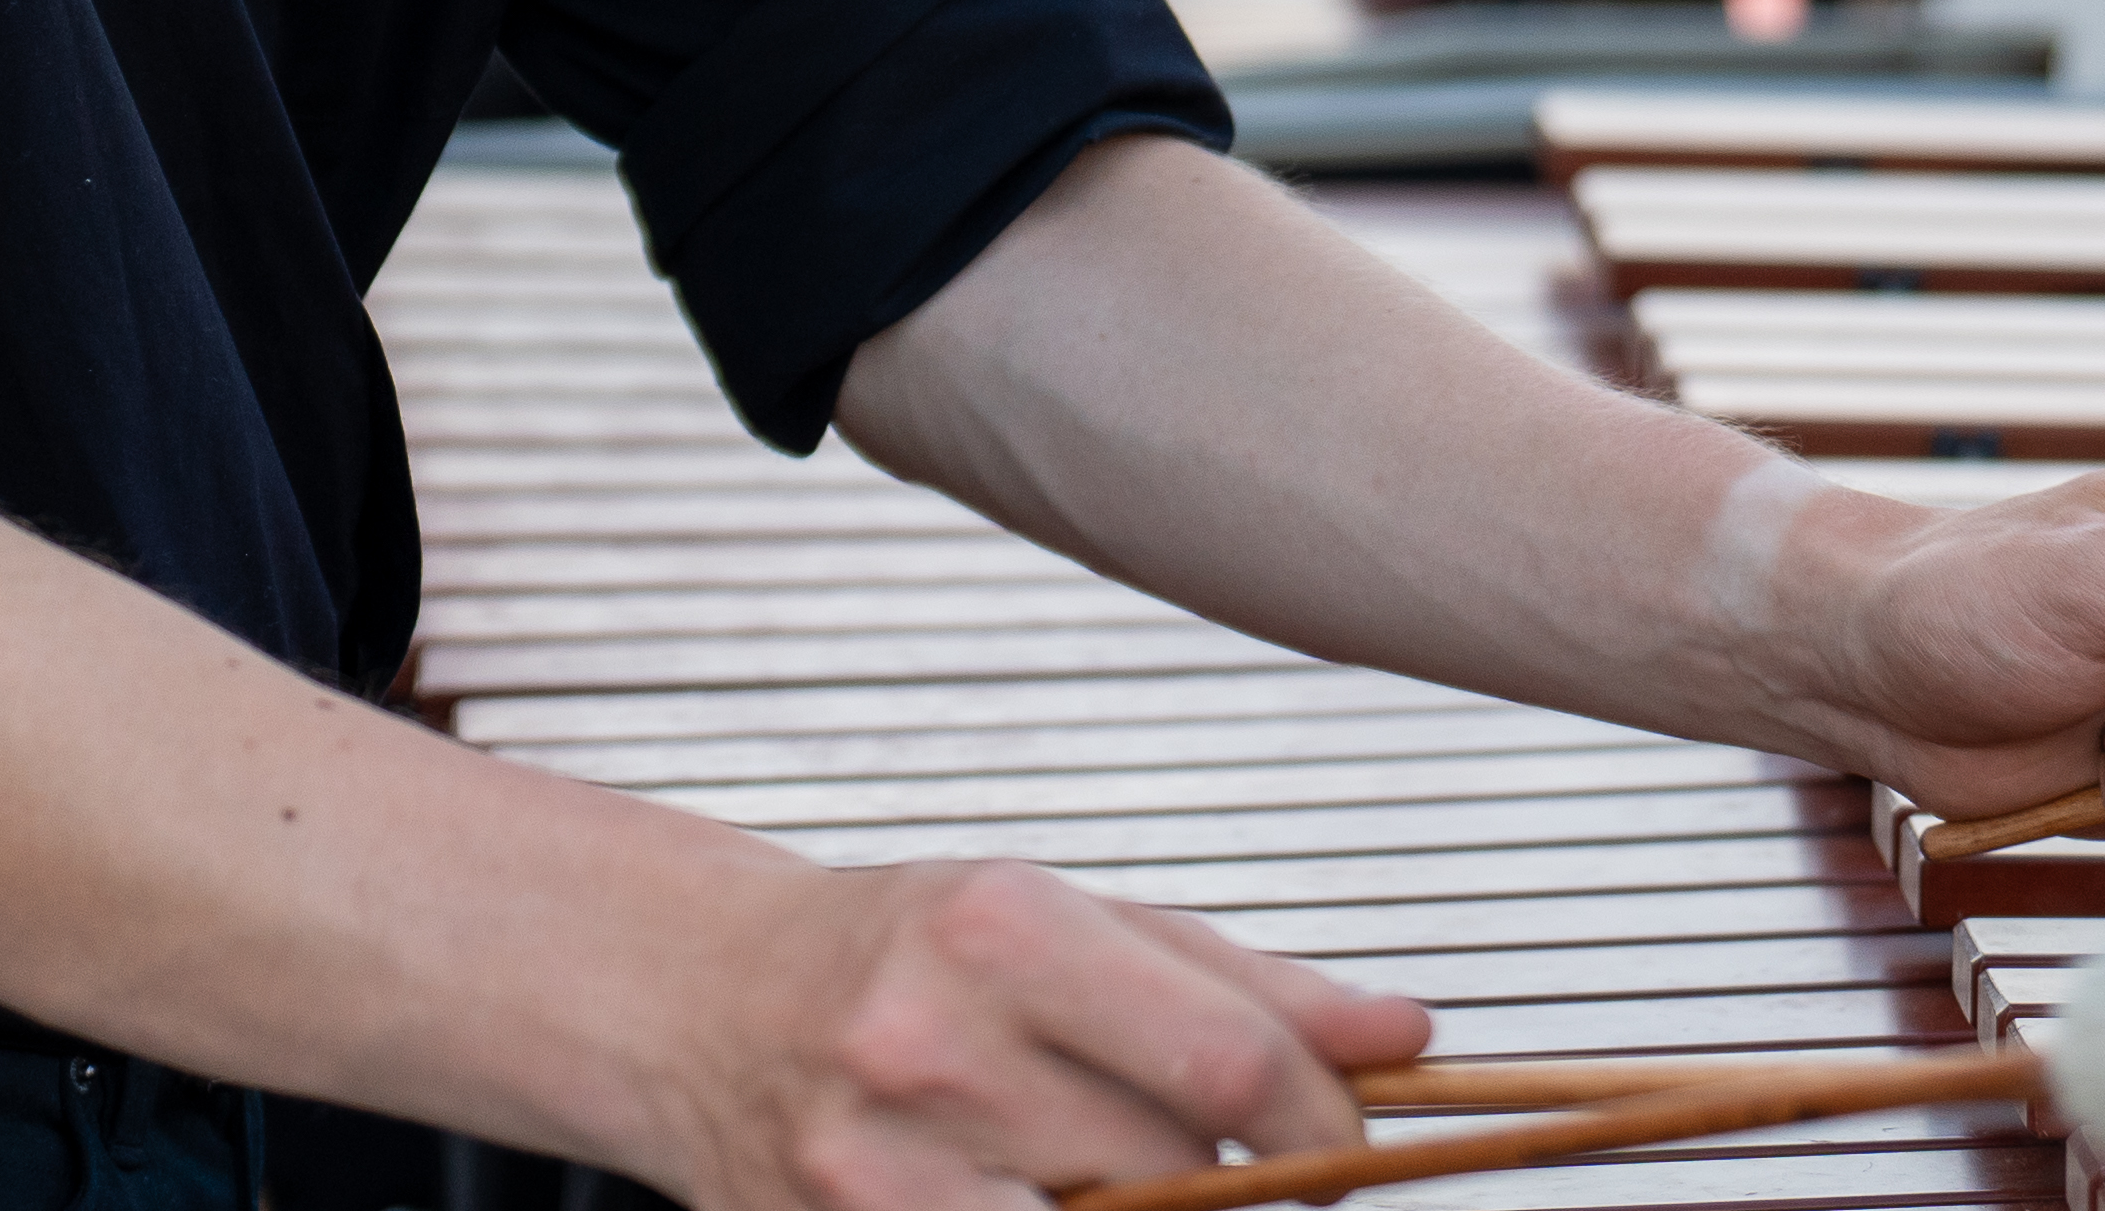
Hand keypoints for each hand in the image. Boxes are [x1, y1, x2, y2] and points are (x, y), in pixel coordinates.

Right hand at [655, 854, 1419, 1210]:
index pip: (1230, 1064)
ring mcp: (876, 1170)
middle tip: (1225, 1160)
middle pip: (1180, 1173)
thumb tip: (1409, 1040)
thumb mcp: (1069, 921)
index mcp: (1003, 928)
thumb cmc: (901, 951)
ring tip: (1115, 1174)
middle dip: (1235, 1180)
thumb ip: (1242, 983)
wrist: (695, 997)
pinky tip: (1047, 1198)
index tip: (1348, 1138)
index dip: (1326, 1123)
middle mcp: (933, 1044)